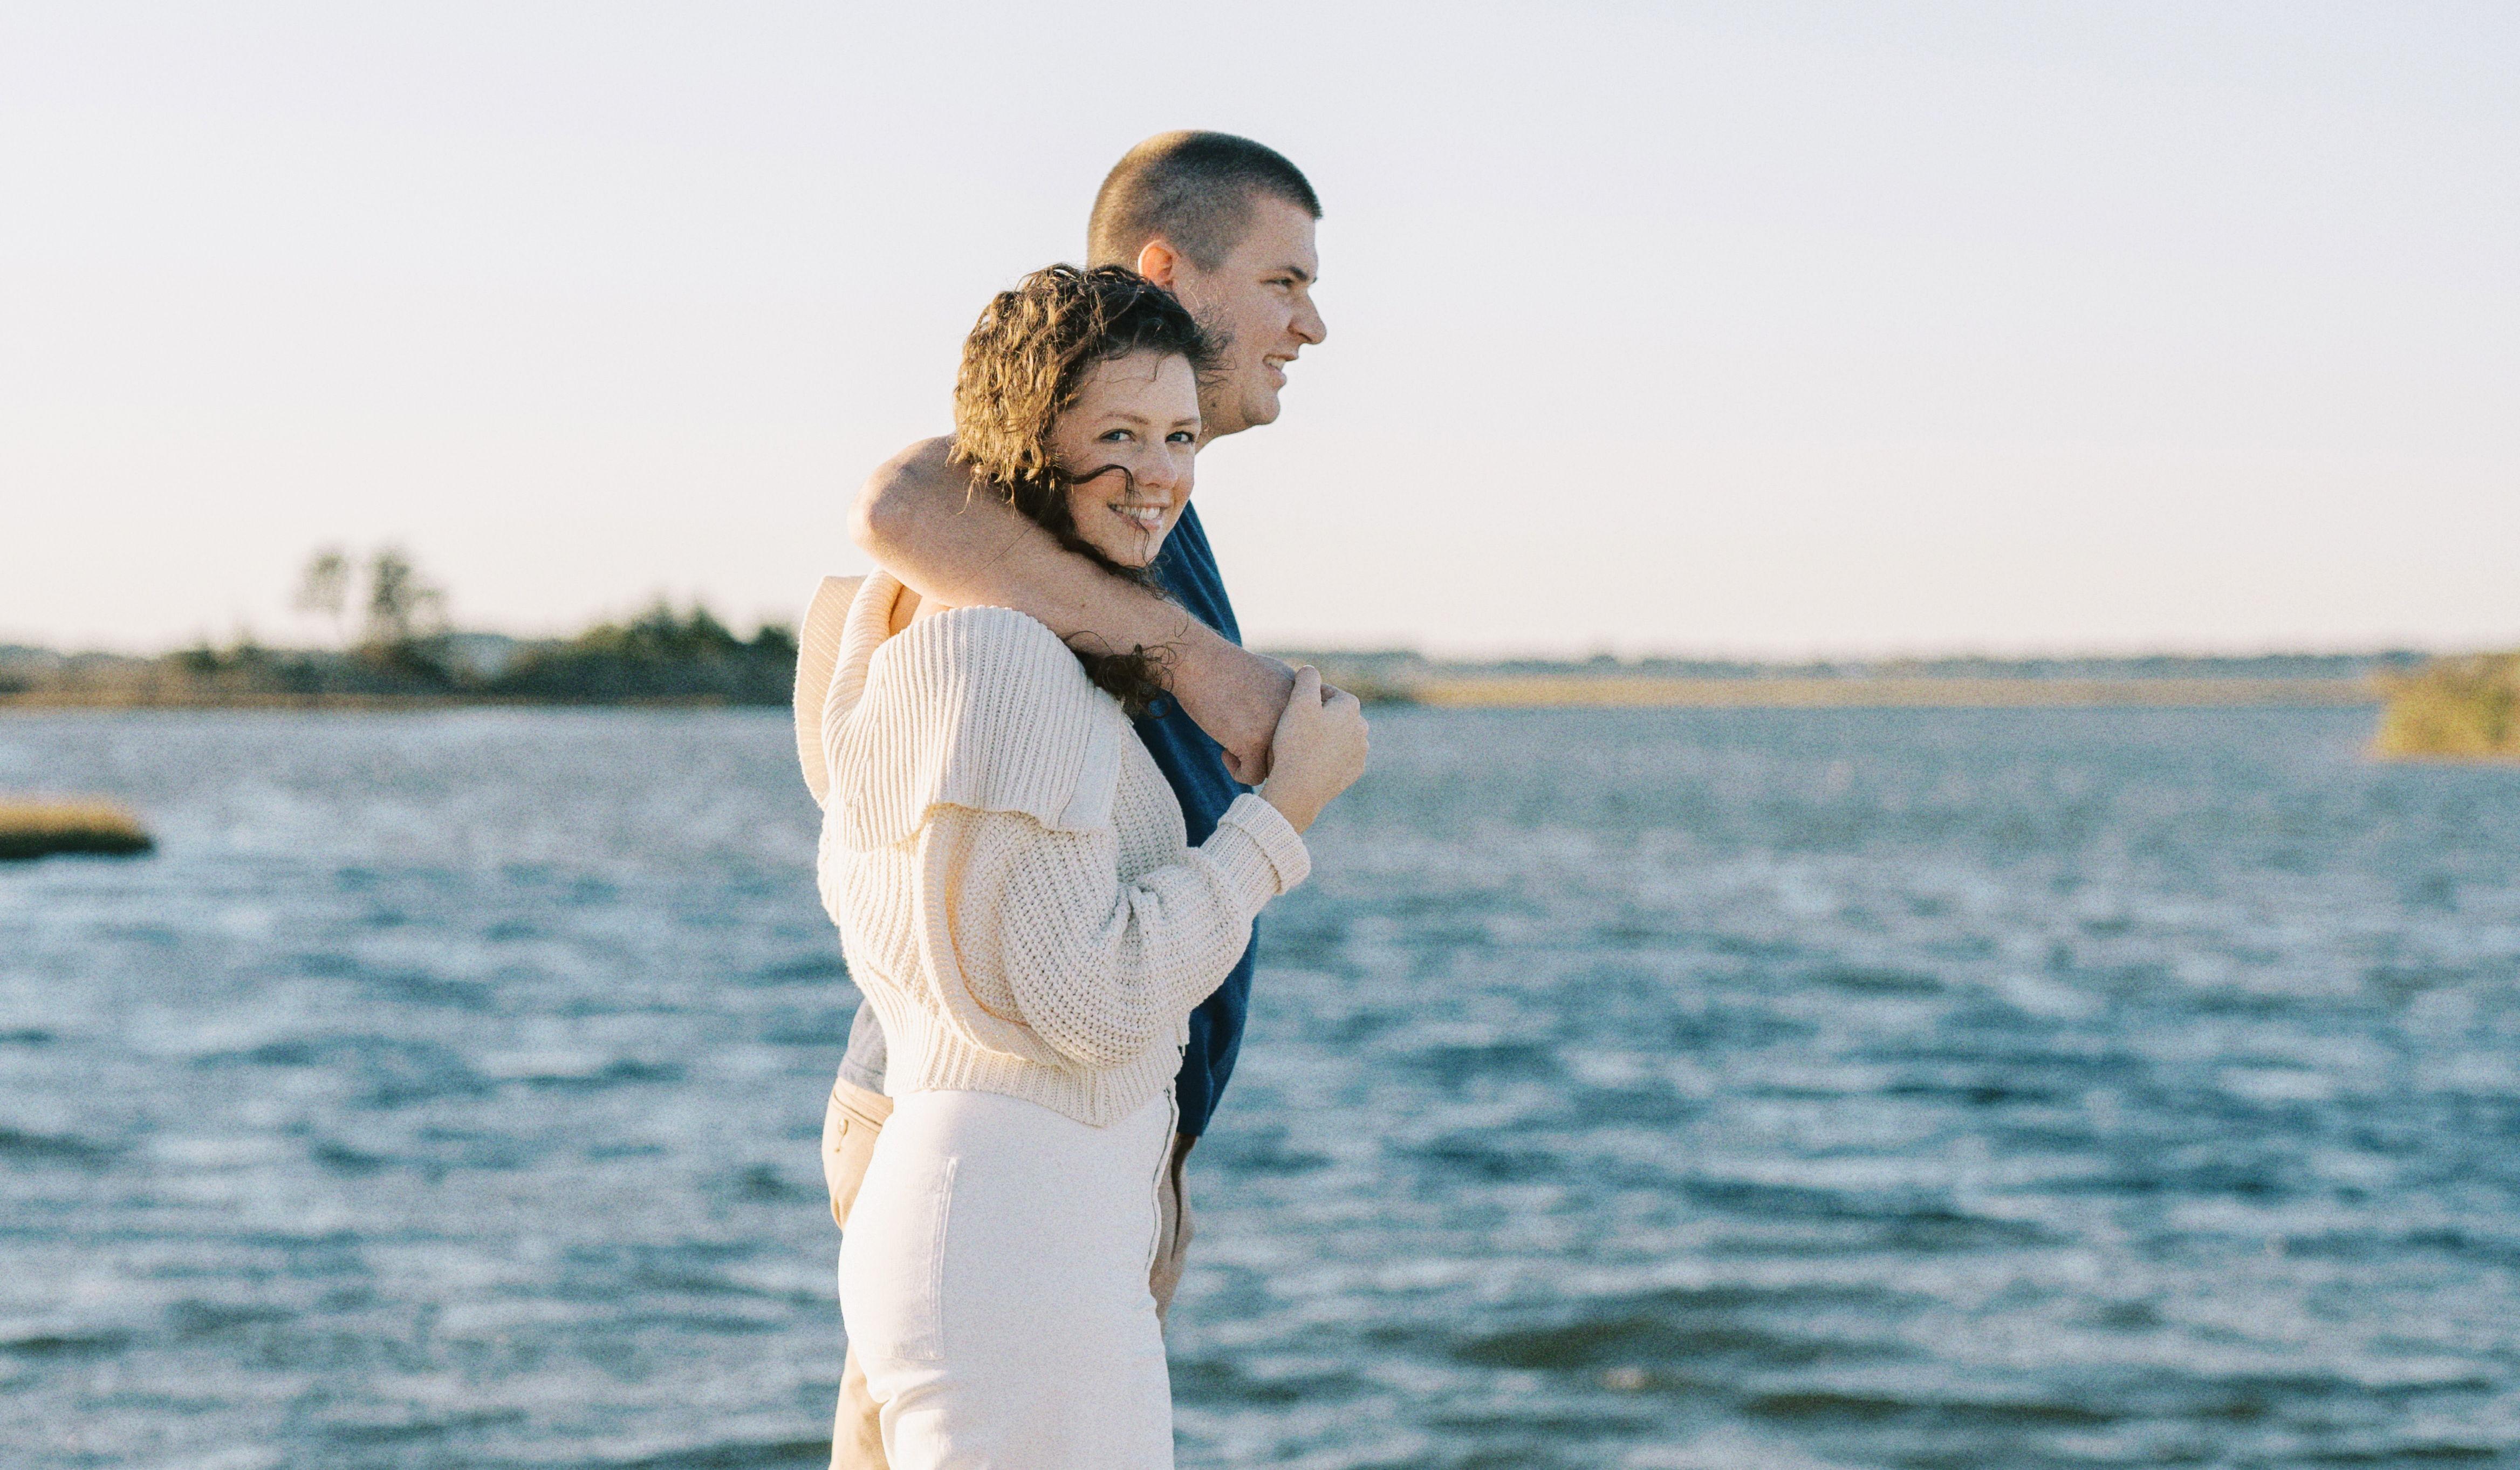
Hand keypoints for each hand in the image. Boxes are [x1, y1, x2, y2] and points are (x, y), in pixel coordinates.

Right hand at [1171, 640, 1297, 783]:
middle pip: (1294, 756)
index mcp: (1301, 699)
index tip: (1264, 739)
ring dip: (1257, 765)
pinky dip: (1239, 771)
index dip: (1289, 744)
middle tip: (1248, 747)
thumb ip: (1288, 697)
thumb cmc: (1228, 668)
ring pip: (1277, 769)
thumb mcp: (1271, 673)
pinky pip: (1254, 776)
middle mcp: (1295, 715)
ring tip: (1237, 751)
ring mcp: (1276, 730)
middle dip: (1272, 757)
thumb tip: (1292, 724)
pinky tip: (1226, 753)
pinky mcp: (1253, 742)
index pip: (1308, 737)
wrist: (1200, 662)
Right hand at [1257, 666, 1368, 834]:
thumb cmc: (1297, 742)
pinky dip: (1328, 755)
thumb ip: (1306, 678)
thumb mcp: (1298, 701)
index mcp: (1350, 707)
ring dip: (1325, 736)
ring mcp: (1360, 752)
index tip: (1292, 705)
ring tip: (1302, 743)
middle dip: (1320, 715)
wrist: (1300, 788)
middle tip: (1295, 724)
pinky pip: (1339, 757)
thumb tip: (1310, 670)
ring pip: (1339, 736)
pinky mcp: (1354, 772)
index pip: (1328, 692)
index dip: (1308, 696)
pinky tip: (1310, 759)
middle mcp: (1361, 728)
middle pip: (1336, 714)